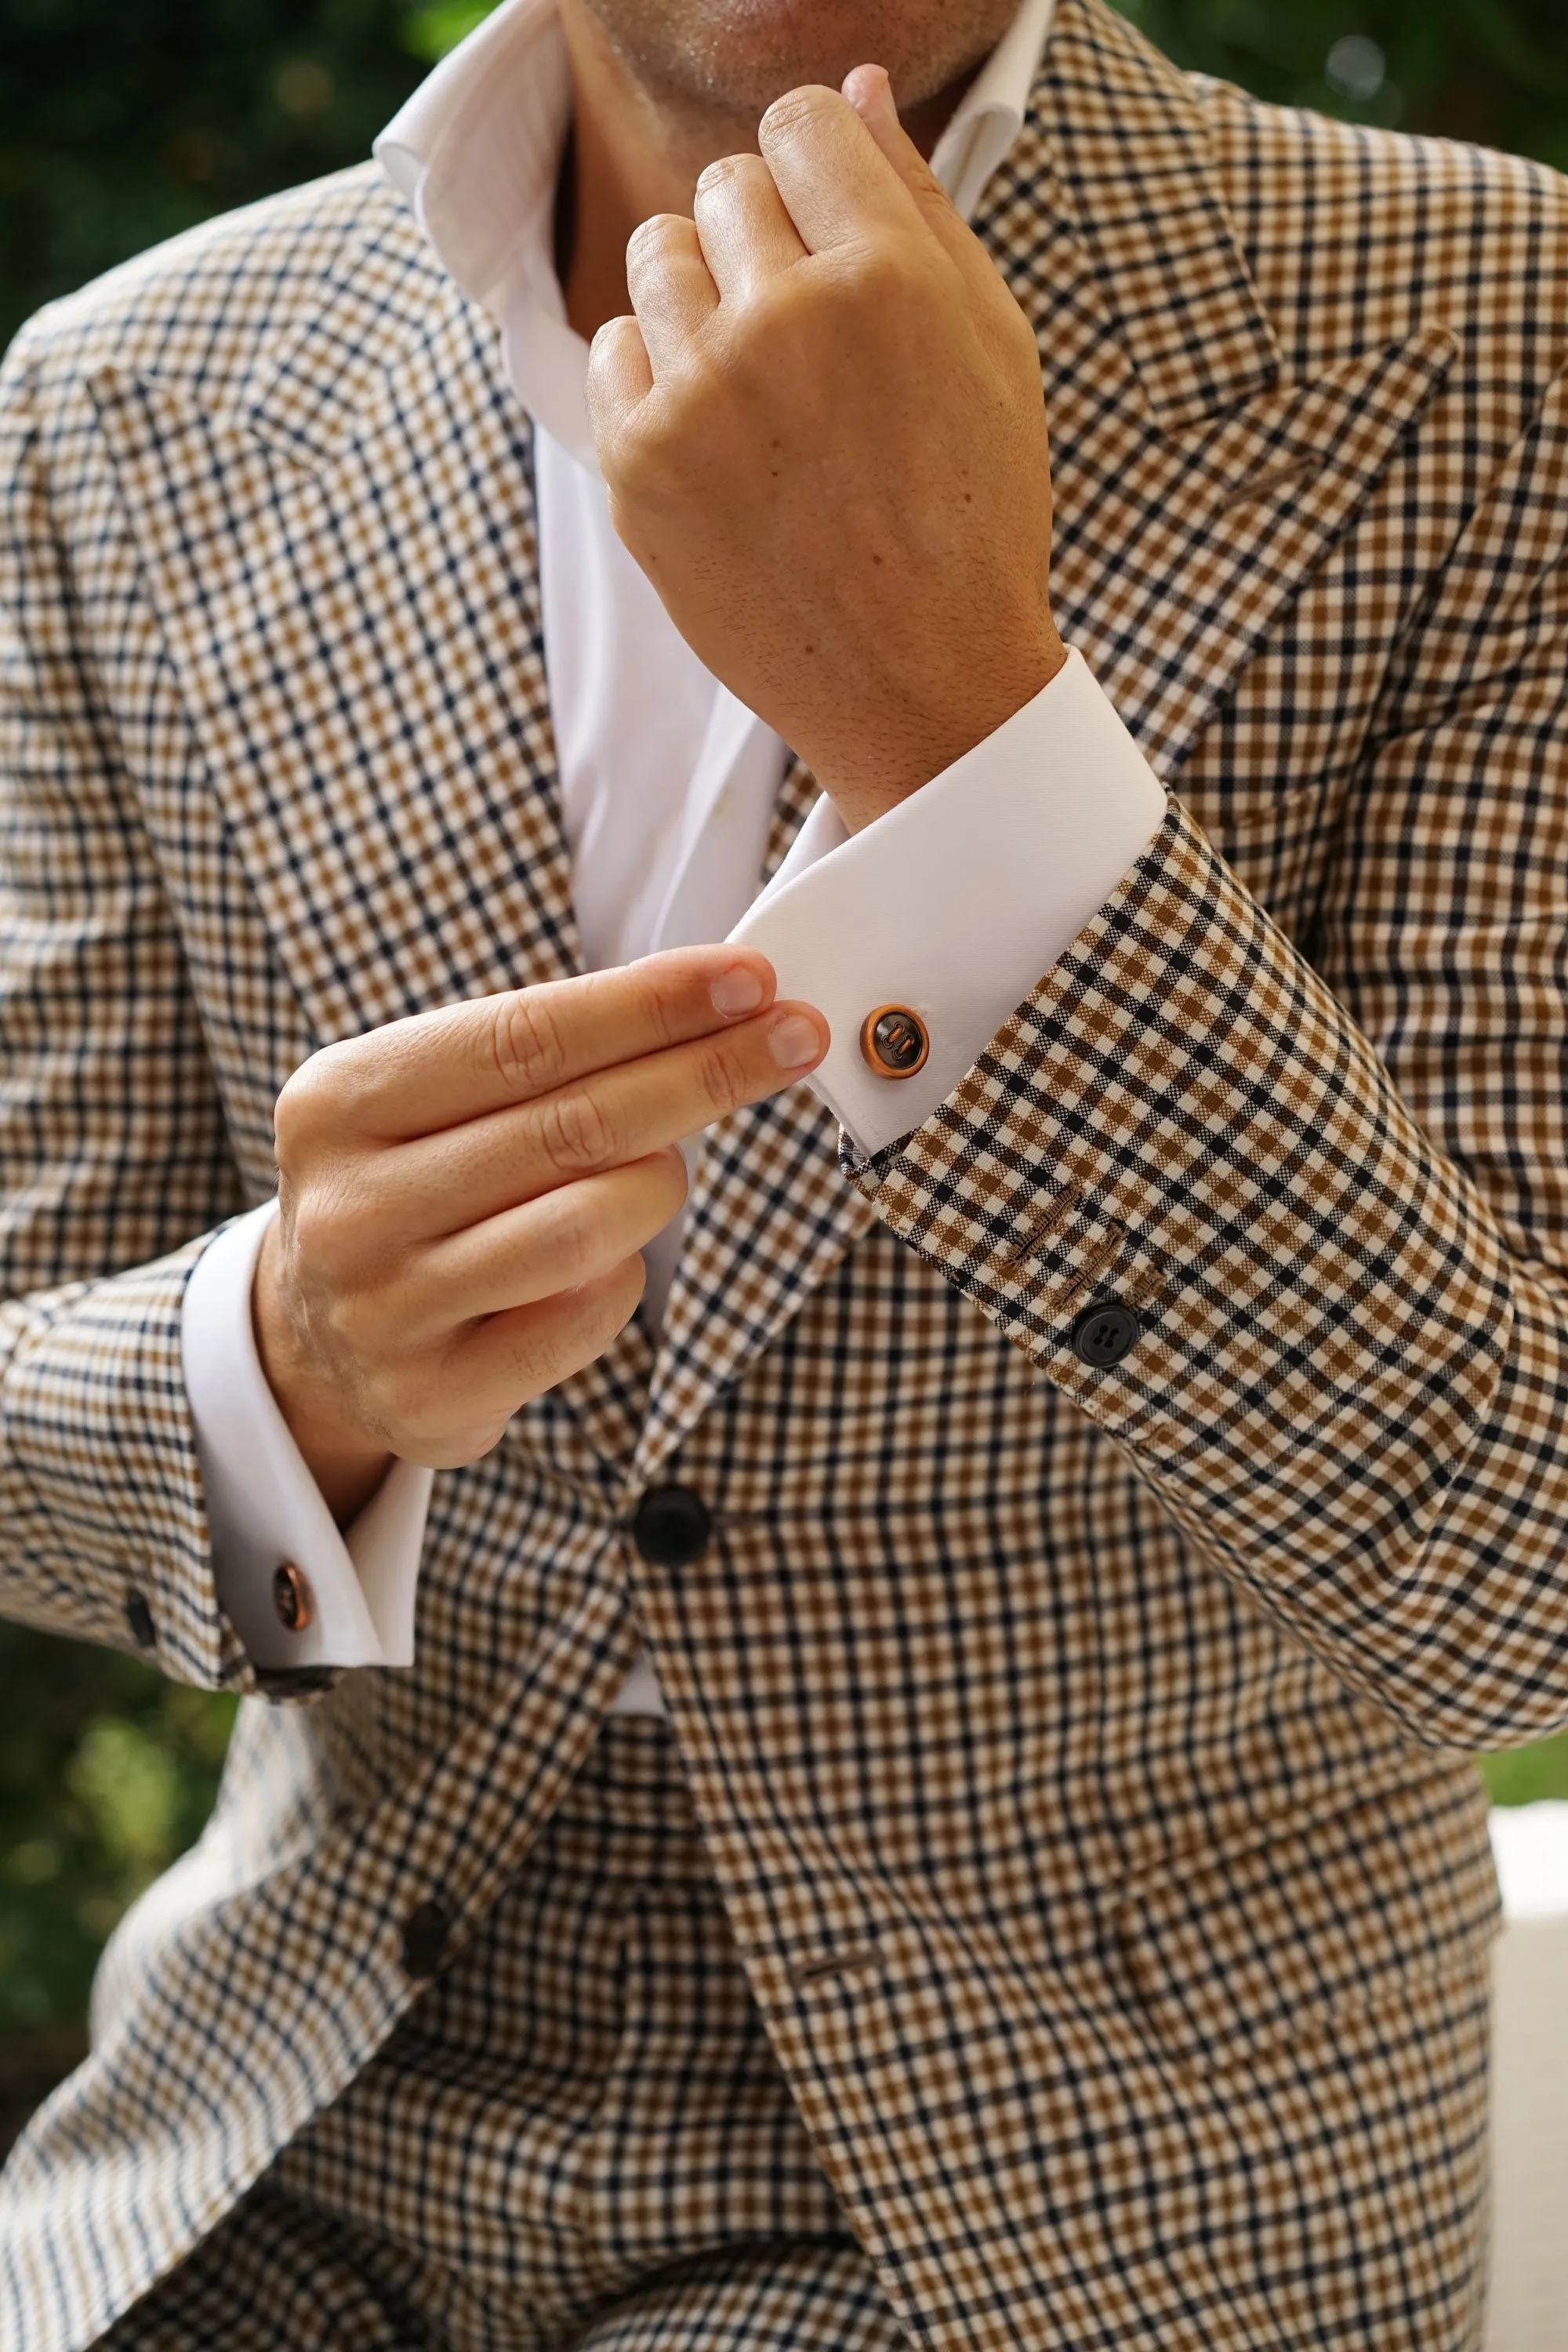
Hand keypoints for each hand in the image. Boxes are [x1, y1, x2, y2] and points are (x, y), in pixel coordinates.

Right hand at [253, 948, 826, 1518]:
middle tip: (794, 1039)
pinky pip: (584, 1321)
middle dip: (704, 1073)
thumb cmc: (417, 1184)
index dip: (649, 1006)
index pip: (524, 1036)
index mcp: (340, 1101)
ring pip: (584, 1227)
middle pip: (571, 1126)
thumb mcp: (433, 1096)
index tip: (749, 979)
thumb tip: (717, 1003)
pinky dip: (624, 1279)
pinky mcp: (430, 1397)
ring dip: (658, 1187)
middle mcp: (348, 1206)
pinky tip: (614, 1260)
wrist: (322, 1337)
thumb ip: (544, 1052)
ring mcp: (382, 1311)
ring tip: (665, 1169)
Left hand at [586, 62, 1064, 836]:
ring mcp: (701, 395)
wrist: (922, 686)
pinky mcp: (639, 464)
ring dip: (701, 297)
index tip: (828, 228)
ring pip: (656, 254)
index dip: (816, 167)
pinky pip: (613, 349)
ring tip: (760, 385)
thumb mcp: (989, 346)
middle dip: (762, 238)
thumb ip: (920, 204)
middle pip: (725, 184)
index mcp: (887, 274)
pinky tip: (721, 438)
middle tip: (808, 339)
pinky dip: (656, 378)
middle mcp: (784, 320)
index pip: (801, 122)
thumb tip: (855, 85)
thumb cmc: (972, 513)